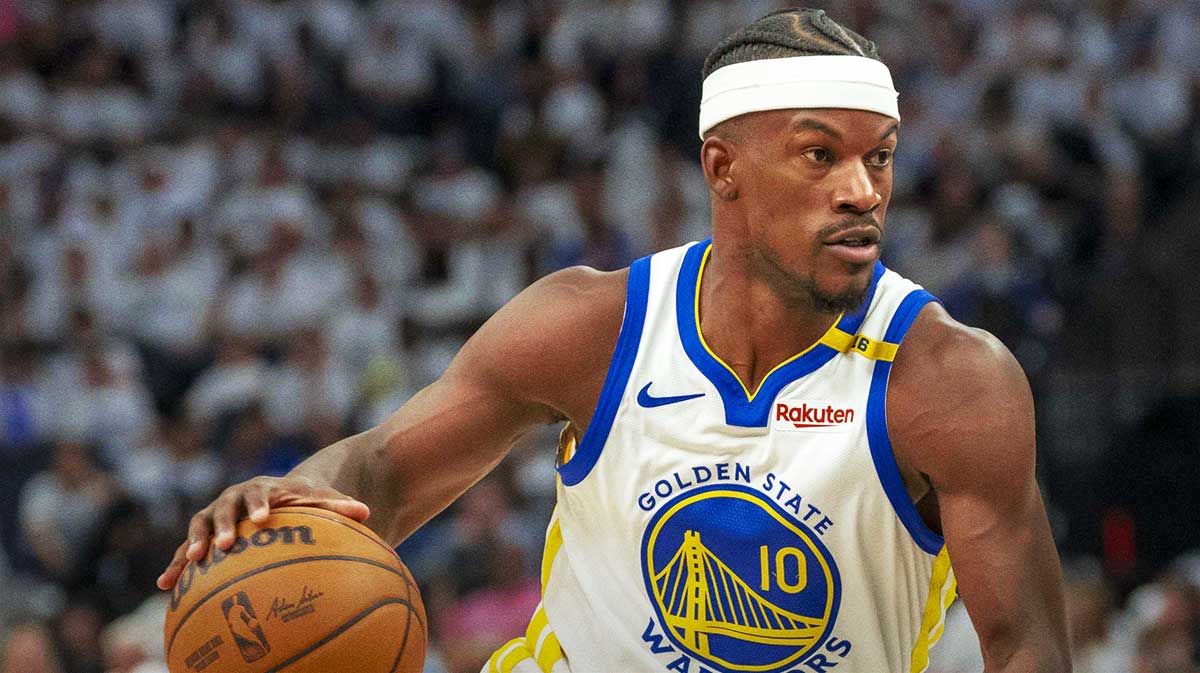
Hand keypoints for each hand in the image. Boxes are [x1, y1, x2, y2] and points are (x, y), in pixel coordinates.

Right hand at [156, 475, 368, 589]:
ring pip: (199, 526)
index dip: (259, 504)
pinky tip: (165, 587)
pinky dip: (176, 565)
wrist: (274, 498)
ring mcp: (215, 516)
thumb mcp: (320, 501)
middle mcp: (233, 499)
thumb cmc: (301, 502)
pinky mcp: (203, 535)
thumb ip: (339, 506)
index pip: (259, 492)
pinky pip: (186, 549)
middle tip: (223, 545)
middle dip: (222, 525)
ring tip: (191, 562)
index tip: (263, 518)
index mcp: (261, 488)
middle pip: (223, 508)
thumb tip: (366, 512)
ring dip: (193, 543)